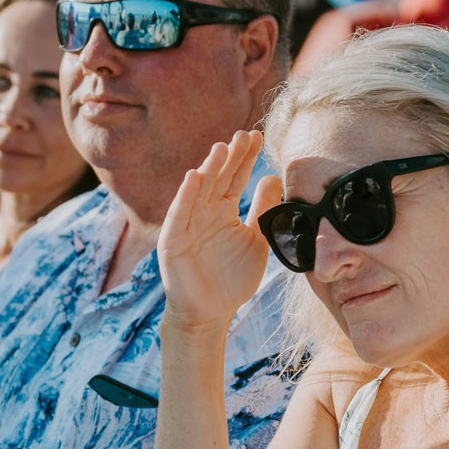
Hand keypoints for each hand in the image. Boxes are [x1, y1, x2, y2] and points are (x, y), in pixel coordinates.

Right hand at [161, 130, 280, 330]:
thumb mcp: (256, 240)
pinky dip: (186, 195)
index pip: (235, 177)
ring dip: (209, 169)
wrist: (210, 313)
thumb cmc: (232, 279)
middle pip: (218, 178)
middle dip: (231, 157)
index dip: (246, 158)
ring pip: (199, 191)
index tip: (258, 136)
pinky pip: (180, 213)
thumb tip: (274, 177)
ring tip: (222, 148)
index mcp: (224, 210)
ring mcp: (188, 223)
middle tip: (244, 135)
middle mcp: (205, 211)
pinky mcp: (173, 239)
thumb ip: (263, 210)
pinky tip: (194, 176)